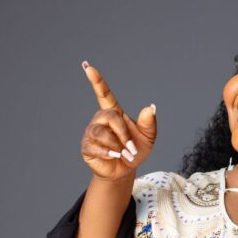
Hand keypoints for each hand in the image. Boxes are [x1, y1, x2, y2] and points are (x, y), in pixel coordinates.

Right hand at [79, 61, 156, 180]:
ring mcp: (92, 133)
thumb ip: (149, 122)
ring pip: (100, 133)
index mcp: (114, 113)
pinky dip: (108, 153)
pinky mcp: (87, 147)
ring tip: (124, 154)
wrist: (126, 170)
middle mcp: (100, 120)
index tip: (88, 67)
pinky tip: (114, 156)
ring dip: (116, 145)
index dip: (97, 81)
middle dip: (123, 133)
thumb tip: (151, 107)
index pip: (104, 94)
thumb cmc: (136, 150)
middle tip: (131, 147)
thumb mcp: (148, 136)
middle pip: (109, 117)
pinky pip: (94, 147)